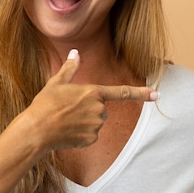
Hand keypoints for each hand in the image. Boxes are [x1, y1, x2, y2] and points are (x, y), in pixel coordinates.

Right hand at [24, 49, 157, 150]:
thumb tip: (75, 52)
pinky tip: (66, 131)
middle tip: (68, 108)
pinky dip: (81, 134)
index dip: (141, 94)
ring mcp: (96, 126)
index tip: (156, 95)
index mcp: (93, 92)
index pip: (122, 92)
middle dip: (90, 108)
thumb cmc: (45, 104)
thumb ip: (70, 68)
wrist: (37, 130)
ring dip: (85, 121)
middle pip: (102, 108)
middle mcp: (98, 109)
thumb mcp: (56, 82)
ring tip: (65, 119)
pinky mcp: (90, 140)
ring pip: (96, 122)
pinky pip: (90, 135)